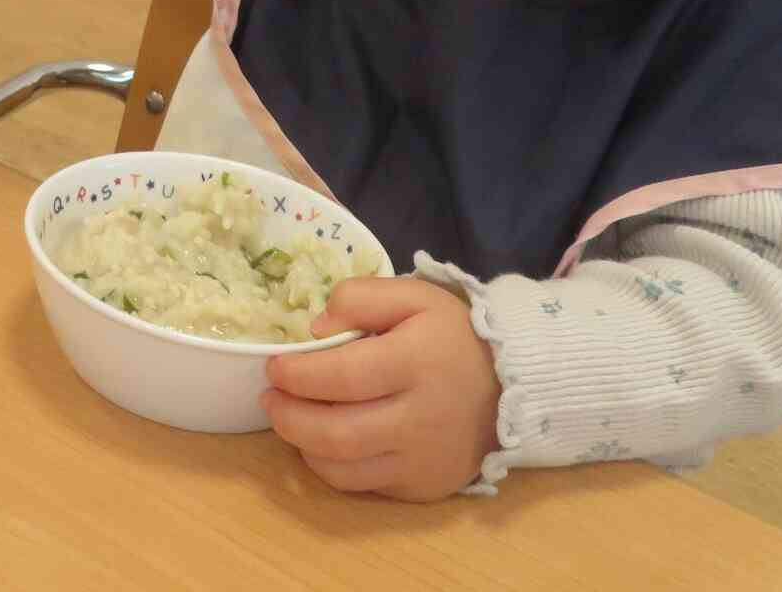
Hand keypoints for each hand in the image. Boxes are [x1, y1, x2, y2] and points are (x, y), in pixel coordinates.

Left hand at [263, 275, 500, 501]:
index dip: (298, 374)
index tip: (274, 366)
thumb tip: (316, 329)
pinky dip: (329, 466)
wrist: (512, 384)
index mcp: (418, 362)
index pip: (342, 377)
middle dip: (288, 416)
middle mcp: (421, 418)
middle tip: (269, 397)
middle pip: (336, 432)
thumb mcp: (413, 295)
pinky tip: (320, 440)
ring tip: (287, 417)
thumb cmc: (452, 335)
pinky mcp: (422, 485)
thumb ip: (361, 297)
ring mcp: (423, 459)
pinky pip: (361, 485)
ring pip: (343, 467)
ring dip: (301, 443)